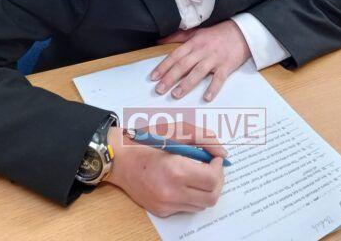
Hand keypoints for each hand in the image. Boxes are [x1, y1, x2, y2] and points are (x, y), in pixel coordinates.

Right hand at [108, 123, 225, 216]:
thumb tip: (222, 152)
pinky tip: (183, 181)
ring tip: (198, 173)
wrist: (118, 158)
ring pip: (200, 205)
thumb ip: (203, 139)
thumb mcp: (176, 130)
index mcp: (175, 170)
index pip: (212, 179)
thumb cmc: (146, 140)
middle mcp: (170, 192)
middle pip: (211, 197)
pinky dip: (191, 195)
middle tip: (211, 166)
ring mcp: (165, 204)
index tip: (215, 157)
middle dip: (217, 180)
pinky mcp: (161, 210)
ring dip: (205, 189)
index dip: (219, 167)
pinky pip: (186, 207)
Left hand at [151, 20, 250, 101]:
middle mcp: (202, 51)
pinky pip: (219, 79)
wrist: (242, 32)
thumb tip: (160, 41)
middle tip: (160, 89)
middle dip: (170, 78)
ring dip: (186, 84)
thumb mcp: (196, 32)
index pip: (175, 55)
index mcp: (194, 42)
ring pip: (198, 72)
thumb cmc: (217, 33)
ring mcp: (215, 59)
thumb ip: (178, 36)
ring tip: (176, 95)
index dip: (164, 66)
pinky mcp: (227, 66)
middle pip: (184, 65)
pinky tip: (206, 98)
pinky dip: (213, 88)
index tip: (154, 77)